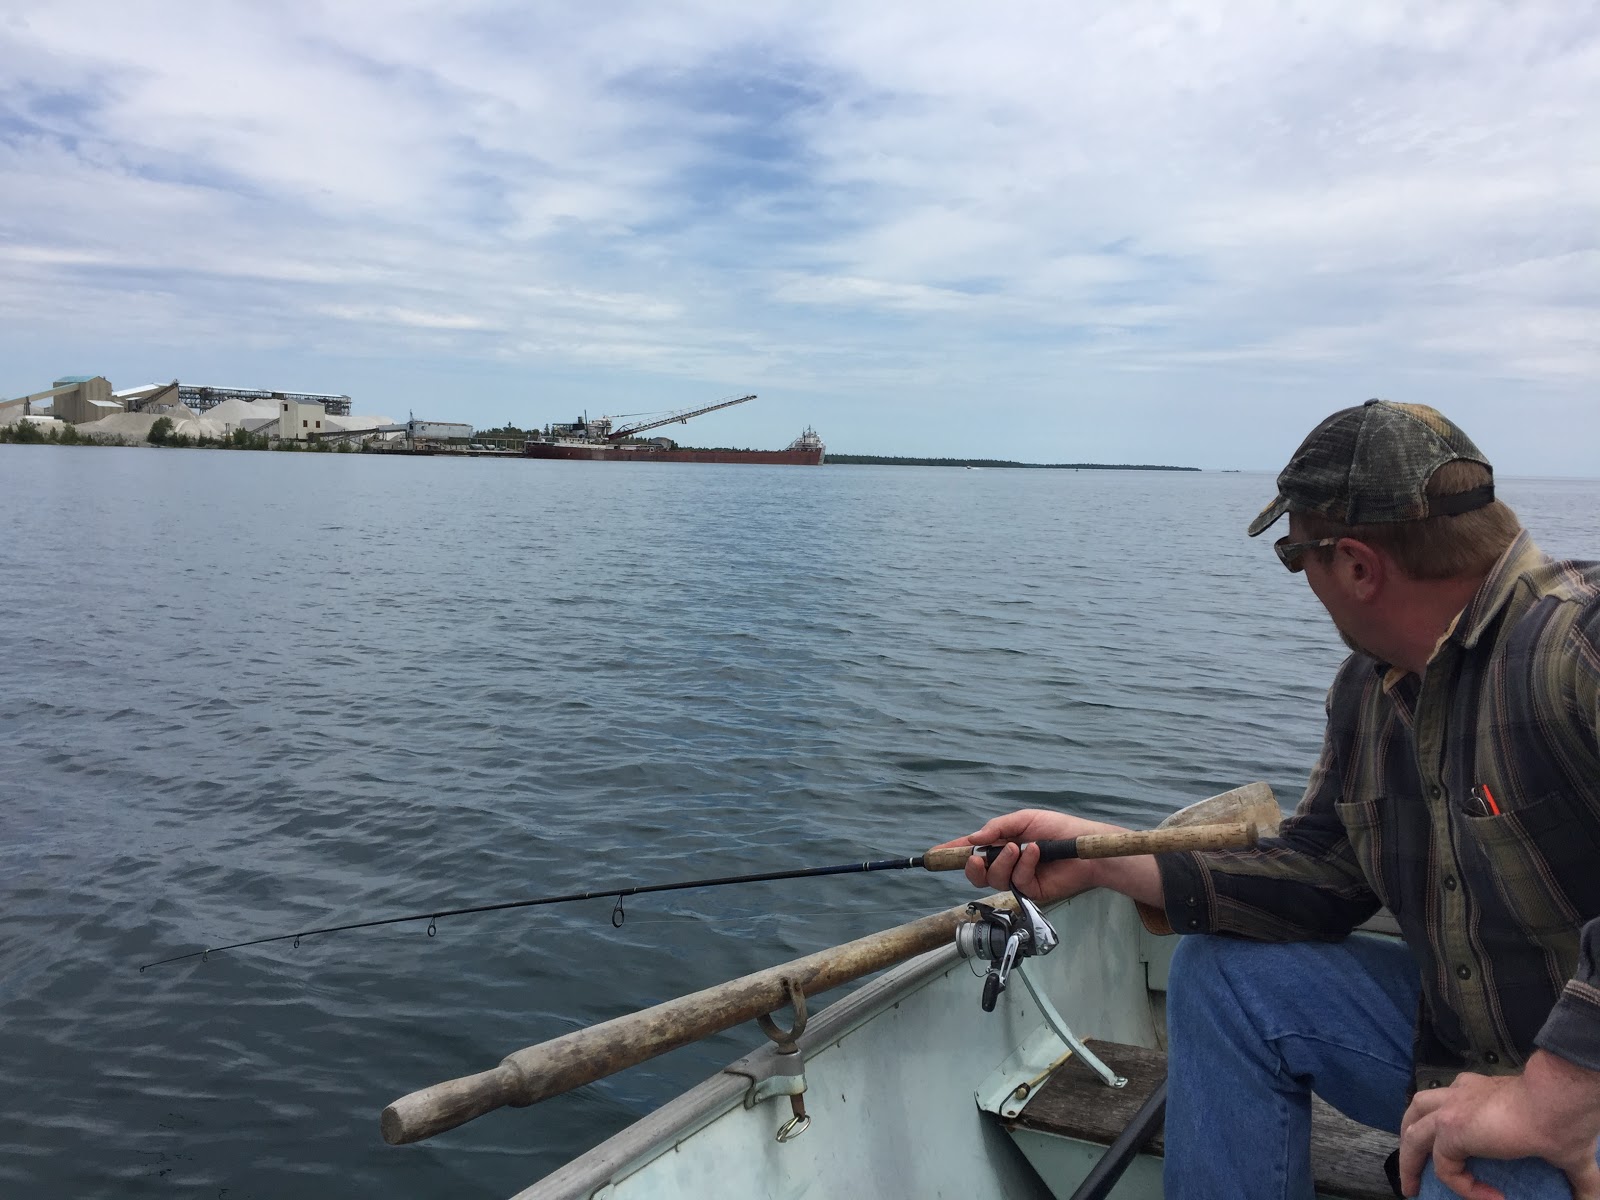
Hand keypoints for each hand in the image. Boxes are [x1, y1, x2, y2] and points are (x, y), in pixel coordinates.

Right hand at [934, 809, 1126, 904]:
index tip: (934, 854)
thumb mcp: (1024, 819)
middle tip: (978, 856)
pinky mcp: (1030, 891)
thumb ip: (997, 828)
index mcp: (1001, 843)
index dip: (952, 851)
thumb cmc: (1059, 828)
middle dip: (972, 866)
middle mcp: (1006, 862)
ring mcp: (1017, 878)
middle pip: (975, 873)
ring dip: (1002, 862)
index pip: (972, 848)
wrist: (1086, 846)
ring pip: (993, 879)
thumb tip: (973, 838)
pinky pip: (1016, 881)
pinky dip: (1024, 864)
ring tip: (1020, 848)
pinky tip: (1036, 853)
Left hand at [1399, 1057, 1599, 1199]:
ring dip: (1409, 1162)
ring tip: (1412, 1189)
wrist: (1559, 1101)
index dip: (1449, 1136)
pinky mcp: (1450, 1129)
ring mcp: (1450, 1110)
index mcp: (1476, 1091)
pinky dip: (1461, 1187)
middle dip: (1410, 1140)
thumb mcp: (1565, 1150)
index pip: (1446, 1106)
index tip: (1474, 1168)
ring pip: (1412, 1134)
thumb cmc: (1563, 1118)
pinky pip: (1444, 1167)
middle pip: (1417, 1113)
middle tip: (1411, 1171)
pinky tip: (1490, 1197)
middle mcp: (1457, 1094)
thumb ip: (1577, 1176)